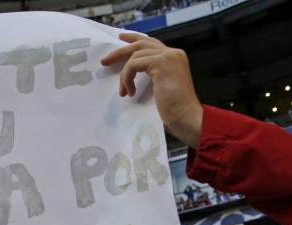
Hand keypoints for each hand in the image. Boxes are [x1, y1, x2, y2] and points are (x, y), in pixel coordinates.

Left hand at [100, 32, 202, 147]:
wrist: (187, 118)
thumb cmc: (175, 111)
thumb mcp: (161, 87)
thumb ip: (152, 75)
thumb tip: (131, 72)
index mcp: (174, 57)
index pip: (151, 43)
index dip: (134, 39)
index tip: (120, 39)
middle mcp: (173, 53)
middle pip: (141, 43)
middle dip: (121, 51)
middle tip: (105, 60)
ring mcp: (168, 57)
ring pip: (135, 56)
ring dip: (124, 75)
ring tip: (123, 91)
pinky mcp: (161, 64)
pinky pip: (133, 65)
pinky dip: (127, 78)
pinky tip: (129, 92)